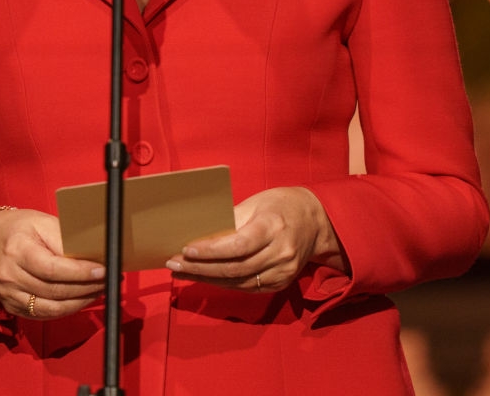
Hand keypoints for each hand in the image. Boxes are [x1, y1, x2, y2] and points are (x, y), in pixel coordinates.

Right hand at [0, 208, 104, 318]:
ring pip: (51, 308)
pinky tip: (80, 300)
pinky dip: (65, 310)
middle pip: (55, 291)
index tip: (103, 270)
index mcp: (17, 250)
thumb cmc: (19, 228)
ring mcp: (9, 295)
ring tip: (99, 291)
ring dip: (80, 302)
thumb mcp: (42, 223)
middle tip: (109, 281)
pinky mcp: (11, 306)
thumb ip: (65, 240)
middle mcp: (10, 276)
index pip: (53, 269)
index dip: (81, 273)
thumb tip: (93, 255)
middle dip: (87, 288)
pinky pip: (43, 315)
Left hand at [164, 186, 347, 292]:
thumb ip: (230, 220)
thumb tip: (198, 234)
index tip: (186, 250)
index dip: (211, 251)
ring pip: (238, 282)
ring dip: (206, 279)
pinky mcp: (280, 284)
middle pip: (235, 268)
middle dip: (201, 268)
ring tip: (181, 271)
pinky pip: (246, 287)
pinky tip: (203, 277)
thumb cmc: (280, 206)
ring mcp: (282, 272)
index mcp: (273, 227)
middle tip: (174, 264)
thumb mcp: (256, 203)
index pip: (239, 245)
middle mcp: (281, 253)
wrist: (315, 223)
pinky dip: (222, 283)